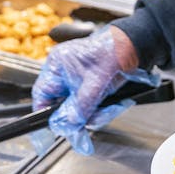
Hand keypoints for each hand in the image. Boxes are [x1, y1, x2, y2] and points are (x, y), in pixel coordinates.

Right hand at [30, 25, 158, 154]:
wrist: (133, 46)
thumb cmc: (113, 54)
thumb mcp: (95, 85)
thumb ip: (80, 108)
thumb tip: (66, 126)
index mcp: (57, 64)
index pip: (42, 94)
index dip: (45, 112)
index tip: (54, 127)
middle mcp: (63, 71)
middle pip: (59, 103)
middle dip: (75, 115)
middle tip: (84, 125)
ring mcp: (75, 78)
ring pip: (74, 106)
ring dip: (90, 113)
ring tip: (106, 110)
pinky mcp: (87, 83)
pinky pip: (85, 103)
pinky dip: (97, 109)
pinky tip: (109, 106)